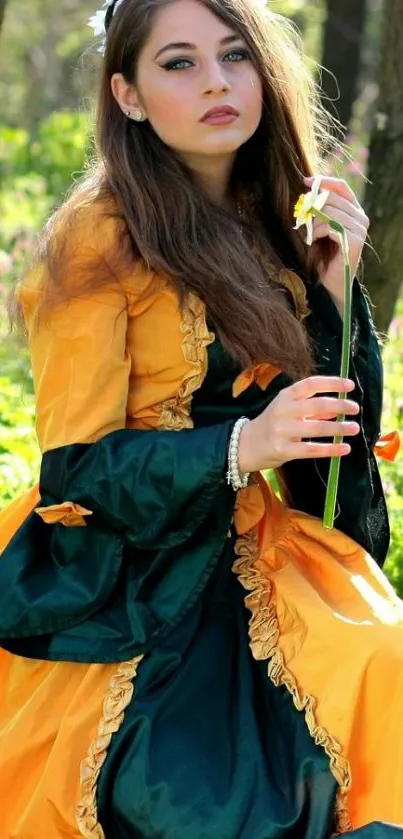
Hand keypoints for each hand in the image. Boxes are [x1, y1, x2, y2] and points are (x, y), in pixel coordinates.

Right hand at [238, 375, 359, 473]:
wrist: (246, 444)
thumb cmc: (274, 423)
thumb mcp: (289, 409)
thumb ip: (313, 408)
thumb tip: (339, 407)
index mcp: (285, 396)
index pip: (311, 384)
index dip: (332, 383)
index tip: (350, 386)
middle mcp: (283, 410)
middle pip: (316, 405)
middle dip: (340, 405)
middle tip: (355, 408)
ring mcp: (282, 431)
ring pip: (316, 428)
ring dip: (338, 428)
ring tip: (354, 428)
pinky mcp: (283, 450)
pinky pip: (311, 450)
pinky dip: (330, 449)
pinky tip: (344, 448)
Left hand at [304, 175, 369, 303]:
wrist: (331, 280)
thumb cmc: (324, 253)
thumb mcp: (321, 226)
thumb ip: (320, 208)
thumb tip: (308, 188)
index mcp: (354, 210)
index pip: (341, 187)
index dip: (323, 181)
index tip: (305, 182)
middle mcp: (361, 217)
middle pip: (332, 198)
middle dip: (313, 206)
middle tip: (303, 217)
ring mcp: (359, 229)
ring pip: (330, 212)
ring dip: (314, 222)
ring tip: (310, 233)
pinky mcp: (354, 241)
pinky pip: (330, 227)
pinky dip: (317, 232)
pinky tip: (314, 240)